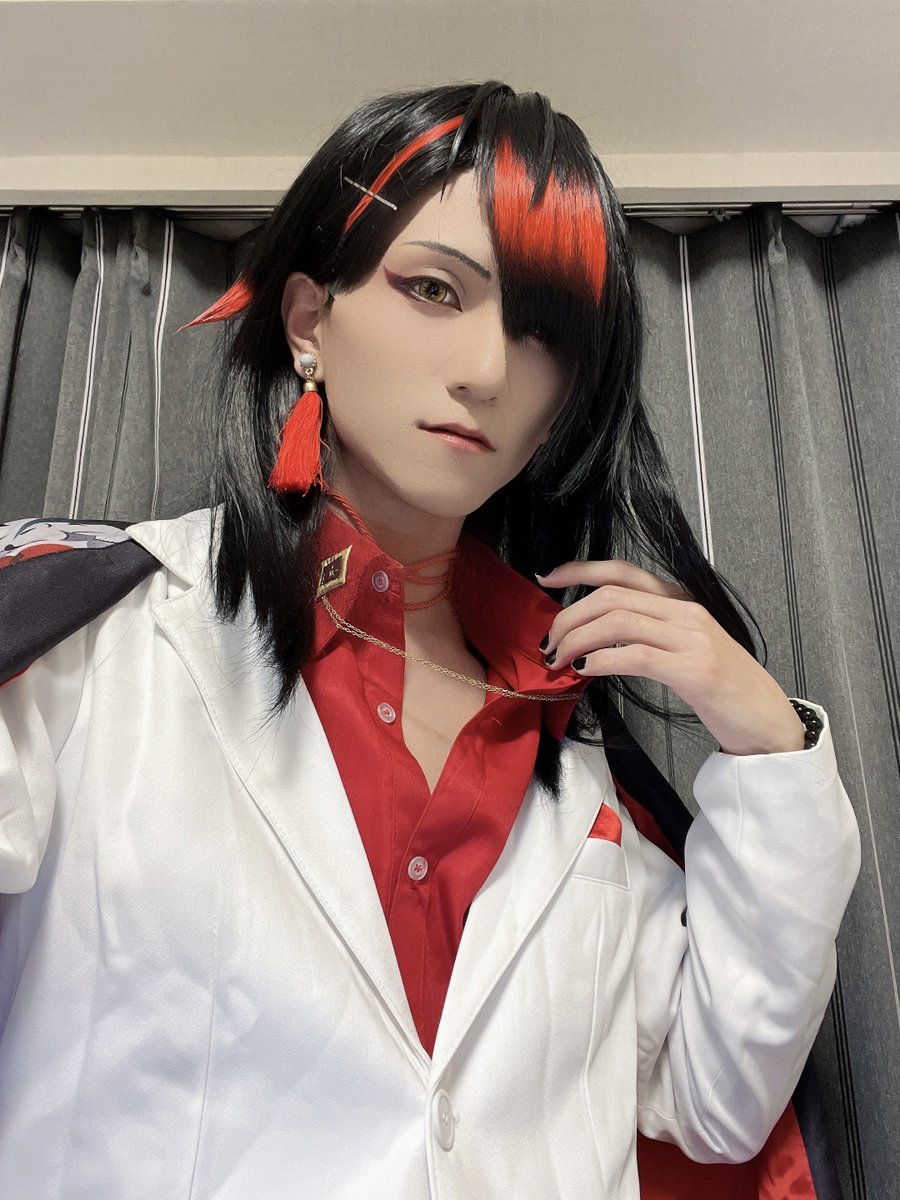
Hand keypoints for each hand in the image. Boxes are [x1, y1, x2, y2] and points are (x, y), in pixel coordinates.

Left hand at [538, 559, 806, 755]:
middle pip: (612, 595)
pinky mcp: (695, 670)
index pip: (623, 571)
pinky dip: (601, 659)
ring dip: (577, 639)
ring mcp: (693, 639)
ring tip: (558, 660)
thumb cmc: (722, 690)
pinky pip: (636, 655)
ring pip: (618, 620)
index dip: (580, 569)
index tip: (546, 577)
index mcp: (681, 602)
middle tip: (548, 643)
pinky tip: (585, 670)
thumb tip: (593, 637)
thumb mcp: (683, 650)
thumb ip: (648, 634)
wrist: (768, 722)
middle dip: (569, 616)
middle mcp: (686, 611)